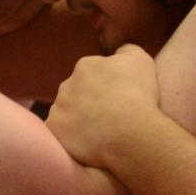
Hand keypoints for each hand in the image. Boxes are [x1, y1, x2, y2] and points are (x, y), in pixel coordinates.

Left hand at [47, 44, 160, 168]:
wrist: (130, 132)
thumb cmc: (138, 95)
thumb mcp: (141, 61)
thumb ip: (126, 51)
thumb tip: (118, 54)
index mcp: (85, 66)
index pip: (92, 72)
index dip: (105, 84)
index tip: (117, 96)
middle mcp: (66, 84)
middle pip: (76, 92)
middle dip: (88, 100)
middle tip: (108, 114)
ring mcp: (58, 108)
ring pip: (66, 112)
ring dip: (78, 119)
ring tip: (98, 132)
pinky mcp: (55, 131)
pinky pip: (60, 133)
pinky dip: (70, 137)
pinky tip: (86, 143)